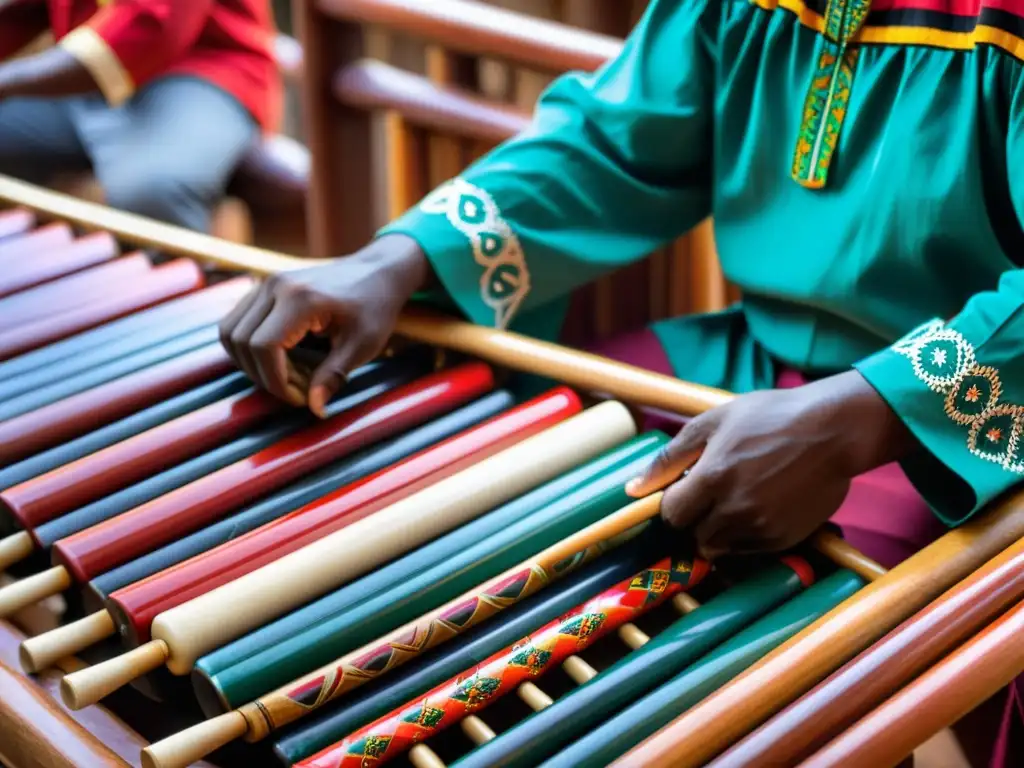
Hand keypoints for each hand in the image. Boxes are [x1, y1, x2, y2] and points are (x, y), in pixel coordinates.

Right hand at [220, 234, 429, 415]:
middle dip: (262, 375)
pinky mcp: (264, 286)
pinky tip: (281, 360)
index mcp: (301, 298)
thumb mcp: (362, 346)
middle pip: (240, 340)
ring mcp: (266, 282)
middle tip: (295, 390)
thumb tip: (314, 408)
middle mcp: (276, 286)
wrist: (378, 272)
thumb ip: (333, 376)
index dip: (275, 381)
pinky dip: (249, 346)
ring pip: (230, 331)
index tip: (298, 398)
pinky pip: (237, 321)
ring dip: (250, 362)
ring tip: (286, 376)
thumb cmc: (375, 307)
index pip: (263, 347)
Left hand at [626, 370, 914, 558]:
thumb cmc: (769, 417)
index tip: (686, 490)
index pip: (671, 515)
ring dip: (719, 528)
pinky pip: (748, 550)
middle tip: (714, 492)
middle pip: (693, 534)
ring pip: (719, 546)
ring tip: (738, 497)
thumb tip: (632, 489)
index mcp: (712, 478)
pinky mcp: (784, 539)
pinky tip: (761, 505)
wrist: (833, 430)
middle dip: (695, 517)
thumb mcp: (712, 422)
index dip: (674, 503)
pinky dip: (746, 534)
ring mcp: (761, 527)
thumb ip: (669, 458)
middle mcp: (734, 509)